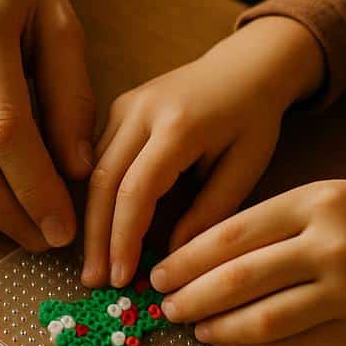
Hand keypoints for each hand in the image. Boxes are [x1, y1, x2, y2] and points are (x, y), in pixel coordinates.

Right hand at [82, 17, 323, 286]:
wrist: (246, 64)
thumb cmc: (254, 117)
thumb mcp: (246, 166)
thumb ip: (211, 211)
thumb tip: (173, 257)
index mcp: (177, 125)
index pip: (136, 189)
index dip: (123, 238)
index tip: (122, 277)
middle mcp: (140, 111)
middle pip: (103, 182)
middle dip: (96, 237)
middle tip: (95, 280)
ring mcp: (123, 106)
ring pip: (92, 171)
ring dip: (90, 221)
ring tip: (94, 265)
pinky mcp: (117, 109)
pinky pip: (97, 158)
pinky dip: (95, 198)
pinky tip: (97, 230)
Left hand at [151, 180, 345, 345]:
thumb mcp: (329, 197)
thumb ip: (273, 221)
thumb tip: (201, 254)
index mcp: (316, 202)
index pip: (231, 235)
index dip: (186, 259)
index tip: (160, 272)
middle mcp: (331, 246)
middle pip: (239, 279)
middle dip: (191, 295)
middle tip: (165, 306)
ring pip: (263, 320)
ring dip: (217, 327)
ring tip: (193, 327)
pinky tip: (229, 343)